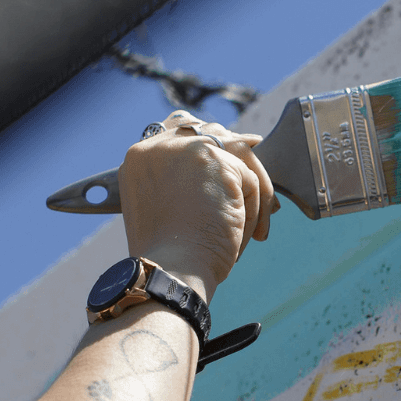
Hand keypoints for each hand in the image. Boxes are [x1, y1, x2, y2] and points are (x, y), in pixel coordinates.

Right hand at [118, 110, 277, 297]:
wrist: (171, 272)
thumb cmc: (168, 256)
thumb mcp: (165, 209)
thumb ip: (183, 182)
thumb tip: (227, 172)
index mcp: (140, 158)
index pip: (179, 129)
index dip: (211, 142)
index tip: (238, 150)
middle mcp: (160, 147)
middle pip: (214, 135)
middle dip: (240, 161)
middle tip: (260, 188)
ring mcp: (189, 150)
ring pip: (238, 158)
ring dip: (251, 193)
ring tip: (252, 227)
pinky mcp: (217, 163)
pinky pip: (251, 181)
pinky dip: (254, 211)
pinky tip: (248, 235)